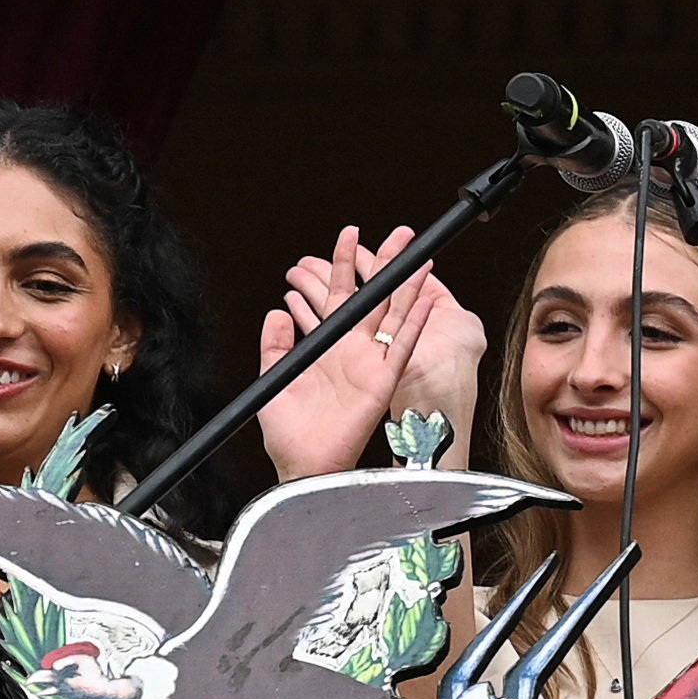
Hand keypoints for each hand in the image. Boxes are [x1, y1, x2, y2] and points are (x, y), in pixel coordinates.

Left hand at [257, 227, 480, 477]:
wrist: (300, 464)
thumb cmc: (289, 433)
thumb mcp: (273, 377)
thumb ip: (276, 343)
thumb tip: (279, 310)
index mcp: (327, 347)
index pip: (340, 295)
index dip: (345, 265)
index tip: (350, 235)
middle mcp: (352, 352)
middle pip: (374, 298)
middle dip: (386, 264)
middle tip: (399, 234)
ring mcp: (370, 364)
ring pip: (394, 316)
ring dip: (407, 286)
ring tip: (418, 256)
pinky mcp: (382, 381)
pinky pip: (401, 346)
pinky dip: (414, 322)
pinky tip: (424, 298)